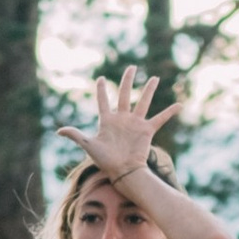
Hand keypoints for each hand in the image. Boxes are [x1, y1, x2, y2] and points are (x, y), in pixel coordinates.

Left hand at [51, 69, 167, 188]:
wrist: (123, 171)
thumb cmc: (105, 160)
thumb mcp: (89, 145)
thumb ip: (76, 135)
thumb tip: (58, 131)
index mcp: (107, 120)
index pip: (103, 101)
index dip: (102, 90)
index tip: (101, 79)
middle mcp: (122, 119)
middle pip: (125, 94)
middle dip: (127, 80)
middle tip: (131, 67)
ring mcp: (135, 124)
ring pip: (143, 102)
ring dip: (149, 90)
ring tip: (154, 78)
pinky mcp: (146, 130)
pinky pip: (160, 119)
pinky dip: (169, 112)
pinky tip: (179, 105)